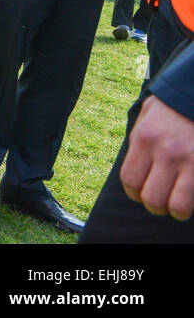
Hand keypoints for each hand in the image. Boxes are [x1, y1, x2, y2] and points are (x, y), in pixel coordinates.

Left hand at [120, 95, 193, 219]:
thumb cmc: (172, 107)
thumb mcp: (146, 117)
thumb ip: (138, 142)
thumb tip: (135, 168)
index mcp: (144, 139)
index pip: (130, 181)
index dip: (134, 194)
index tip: (141, 193)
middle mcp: (165, 152)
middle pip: (151, 199)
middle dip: (155, 206)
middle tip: (161, 202)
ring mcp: (190, 160)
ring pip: (177, 206)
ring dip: (177, 210)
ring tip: (178, 204)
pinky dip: (193, 203)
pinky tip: (192, 196)